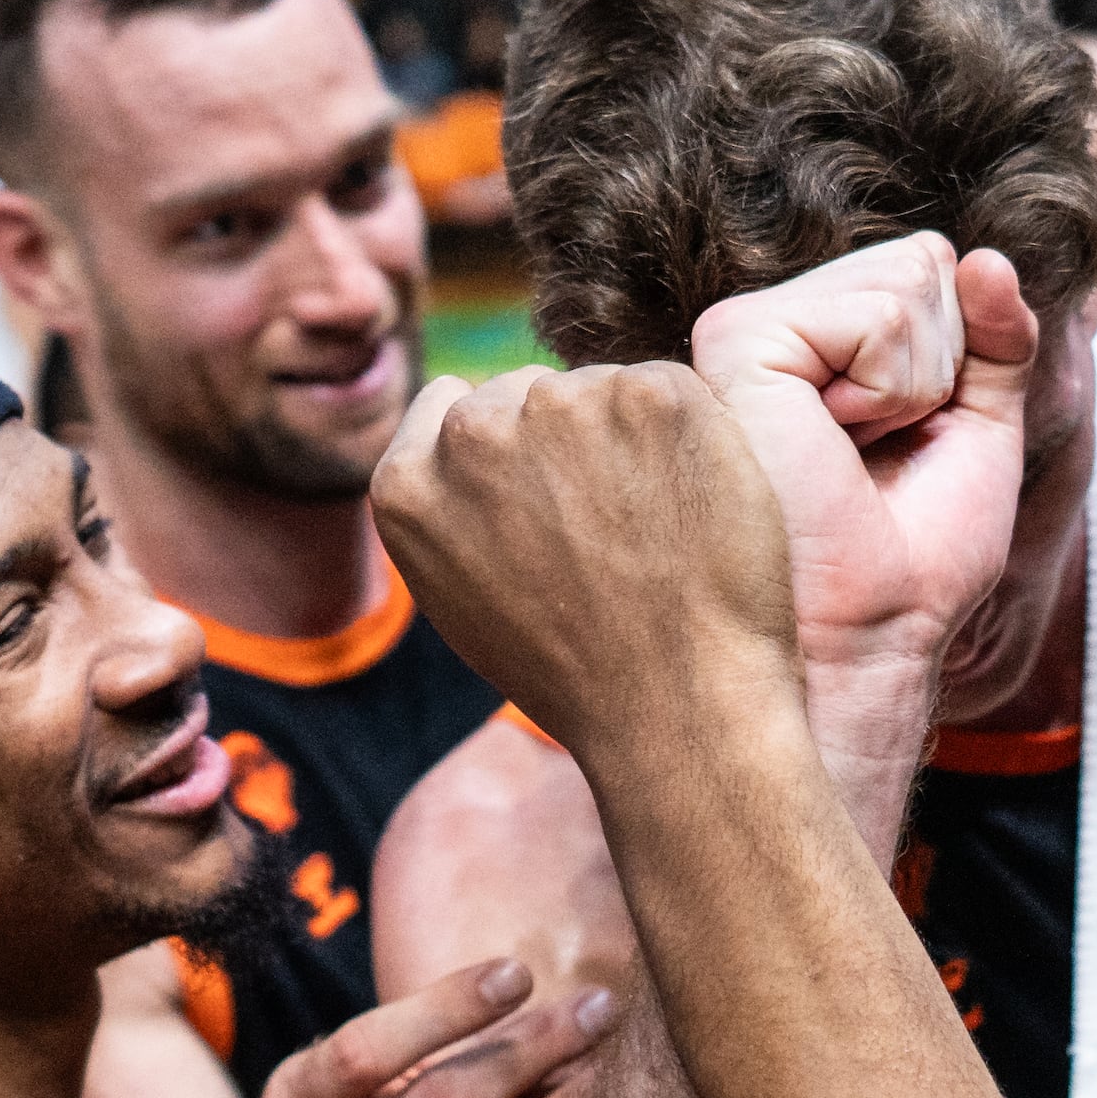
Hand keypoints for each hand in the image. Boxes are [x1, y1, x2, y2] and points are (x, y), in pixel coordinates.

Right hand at [375, 361, 803, 761]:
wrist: (677, 708)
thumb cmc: (576, 670)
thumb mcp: (460, 596)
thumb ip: (448, 503)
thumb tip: (464, 433)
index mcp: (408, 483)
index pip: (452, 406)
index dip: (508, 454)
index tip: (542, 504)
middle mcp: (473, 432)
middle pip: (526, 391)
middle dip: (565, 441)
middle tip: (606, 529)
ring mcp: (562, 405)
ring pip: (597, 389)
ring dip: (625, 434)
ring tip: (649, 528)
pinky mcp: (652, 396)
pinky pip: (668, 390)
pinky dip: (687, 434)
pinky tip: (688, 506)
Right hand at [686, 234, 1041, 684]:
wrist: (870, 634)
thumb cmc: (914, 559)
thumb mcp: (979, 428)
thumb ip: (995, 338)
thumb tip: (990, 257)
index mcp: (811, 343)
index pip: (927, 265)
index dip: (956, 358)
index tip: (904, 444)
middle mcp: (767, 326)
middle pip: (921, 262)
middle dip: (939, 367)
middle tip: (874, 454)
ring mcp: (744, 328)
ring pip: (907, 282)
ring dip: (914, 387)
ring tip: (849, 455)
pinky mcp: (737, 342)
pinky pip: (879, 318)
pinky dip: (892, 392)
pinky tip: (832, 444)